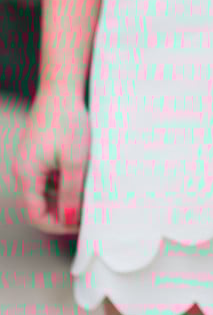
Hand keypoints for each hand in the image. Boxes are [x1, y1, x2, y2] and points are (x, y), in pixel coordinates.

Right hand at [12, 84, 90, 234]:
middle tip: (89, 211)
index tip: (83, 223)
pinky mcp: (35, 153)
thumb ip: (70, 192)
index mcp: (26, 175)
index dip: (59, 225)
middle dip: (63, 213)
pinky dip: (62, 183)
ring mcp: (27, 162)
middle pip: (38, 206)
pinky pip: (46, 178)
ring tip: (88, 194)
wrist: (61, 89)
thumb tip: (68, 220)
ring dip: (63, 198)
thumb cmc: (68, 121)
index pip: (36, 216)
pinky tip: (81, 177)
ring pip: (43, 193)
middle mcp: (21, 170)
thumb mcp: (74, 160)